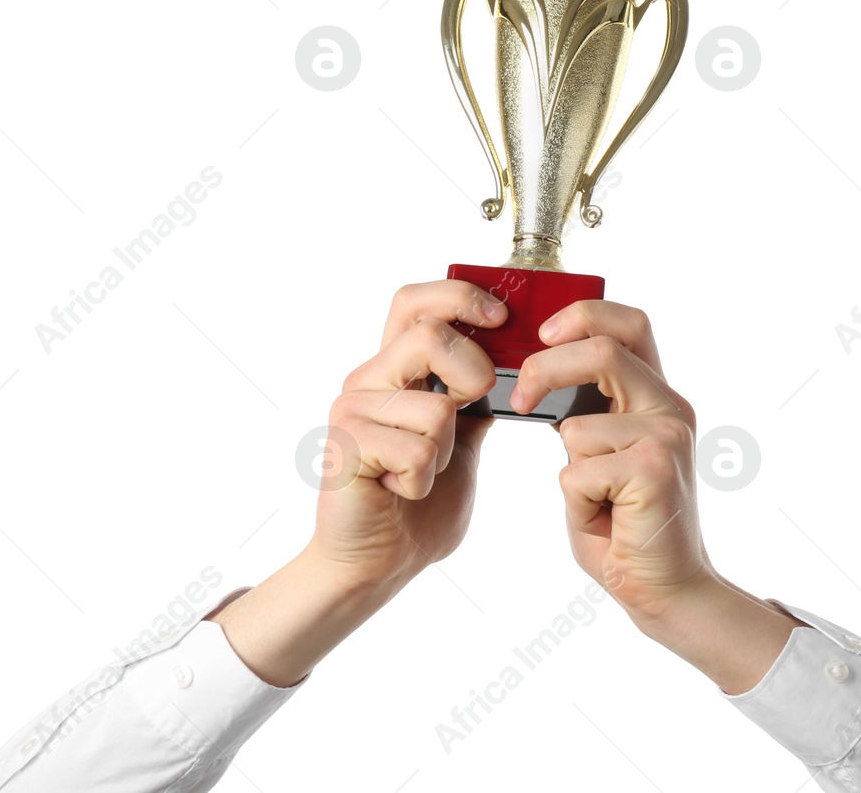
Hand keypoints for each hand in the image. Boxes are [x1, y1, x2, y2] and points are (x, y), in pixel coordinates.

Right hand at [213, 280, 503, 686]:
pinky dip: (424, 481)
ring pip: (434, 407)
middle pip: (428, 336)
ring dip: (445, 452)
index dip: (459, 296)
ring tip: (419, 473)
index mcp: (395, 369)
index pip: (416, 301)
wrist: (376, 564)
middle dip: (472, 374)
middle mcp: (367, 380)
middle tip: (472, 411)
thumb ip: (474, 403)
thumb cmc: (417, 507)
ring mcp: (352, 410)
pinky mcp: (346, 446)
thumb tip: (514, 363)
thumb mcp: (461, 443)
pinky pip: (417, 452)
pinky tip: (400, 491)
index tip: (501, 316)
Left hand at [510, 299, 704, 619]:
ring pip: (578, 427)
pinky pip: (578, 472)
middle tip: (522, 400)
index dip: (583, 314)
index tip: (541, 333)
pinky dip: (577, 503)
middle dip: (547, 368)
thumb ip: (582, 413)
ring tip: (598, 501)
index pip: (628, 323)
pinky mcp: (656, 470)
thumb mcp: (597, 454)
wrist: (666, 590)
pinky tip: (607, 521)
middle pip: (604, 349)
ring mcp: (667, 437)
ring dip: (571, 472)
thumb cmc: (623, 525)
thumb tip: (533, 376)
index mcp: (655, 397)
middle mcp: (670, 408)